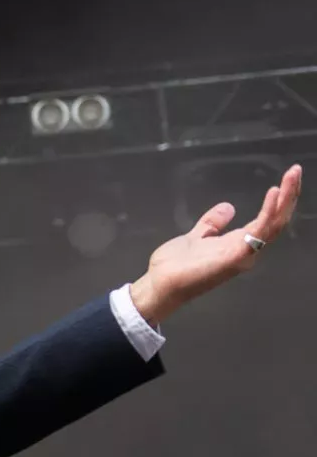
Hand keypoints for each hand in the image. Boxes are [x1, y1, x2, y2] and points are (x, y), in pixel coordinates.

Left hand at [130, 164, 301, 324]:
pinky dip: (268, 214)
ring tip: (291, 177)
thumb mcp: (197, 236)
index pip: (268, 219)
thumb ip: (212, 223)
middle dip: (289, 195)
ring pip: (273, 225)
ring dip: (285, 200)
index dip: (280, 199)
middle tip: (296, 171)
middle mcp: (246, 249)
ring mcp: (242, 254)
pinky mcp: (235, 258)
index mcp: (238, 242)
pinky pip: (258, 234)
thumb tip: (229, 207)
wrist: (160, 284)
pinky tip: (273, 195)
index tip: (288, 177)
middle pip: (276, 220)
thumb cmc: (176, 265)